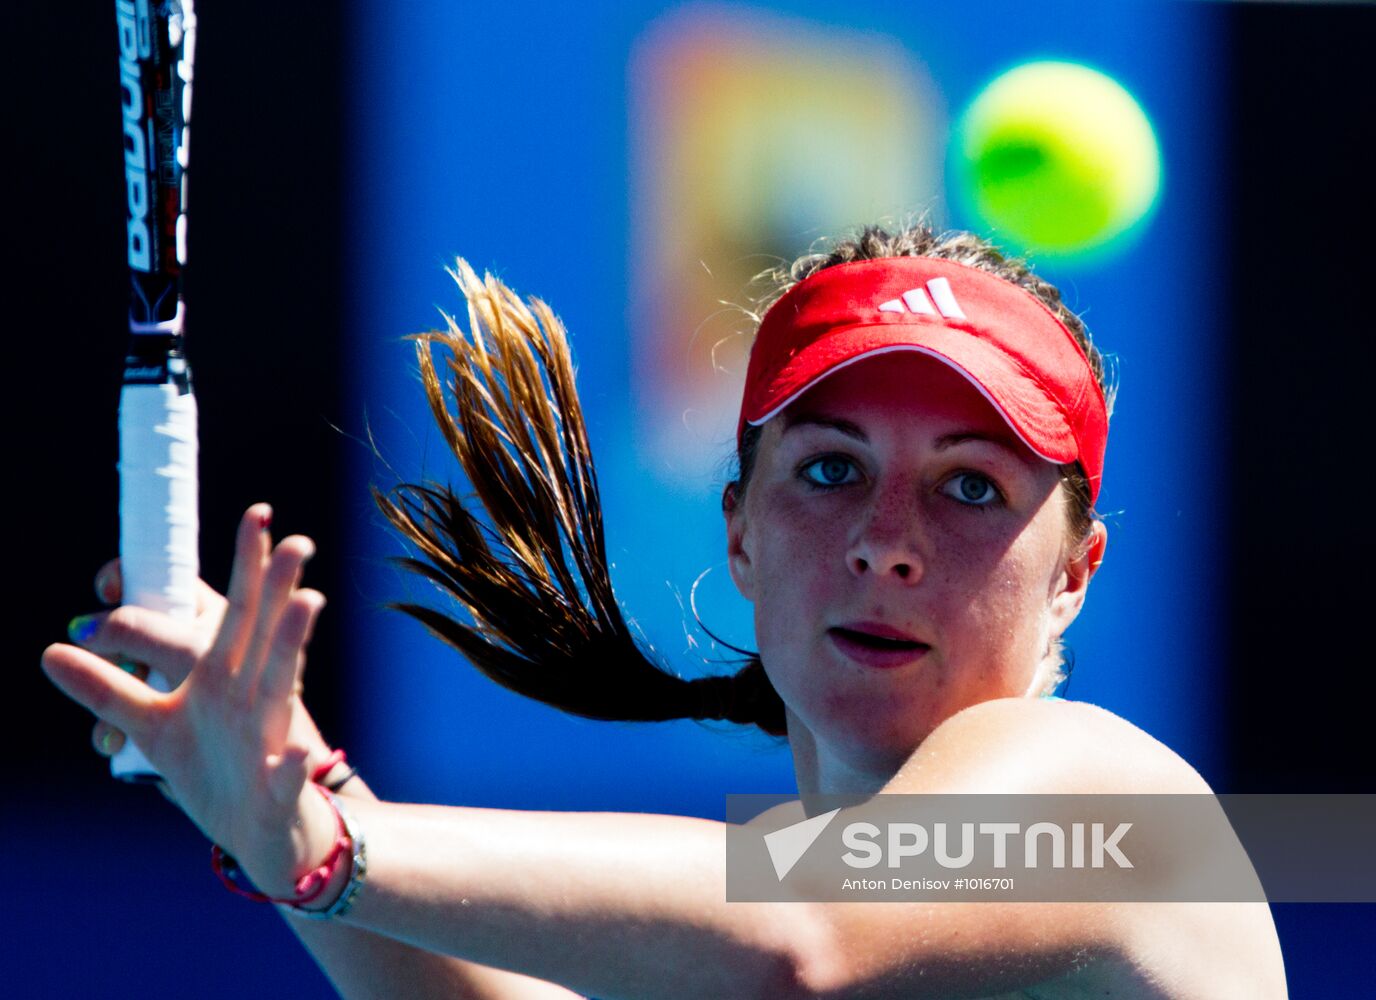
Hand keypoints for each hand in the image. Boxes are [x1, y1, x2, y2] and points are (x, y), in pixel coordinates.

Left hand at [43, 504, 338, 895]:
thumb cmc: (214, 767)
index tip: (257, 512)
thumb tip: (51, 649)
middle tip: (294, 534)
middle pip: (264, 627)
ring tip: (308, 601)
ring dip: (293, 641)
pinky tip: (293, 754)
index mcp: (226, 670)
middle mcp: (253, 691)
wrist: (262, 831)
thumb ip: (110, 686)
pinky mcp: (281, 782)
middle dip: (276, 581)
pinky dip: (290, 764)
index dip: (245, 560)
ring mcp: (271, 733)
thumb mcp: (155, 724)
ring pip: (282, 680)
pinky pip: (287, 772)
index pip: (236, 604)